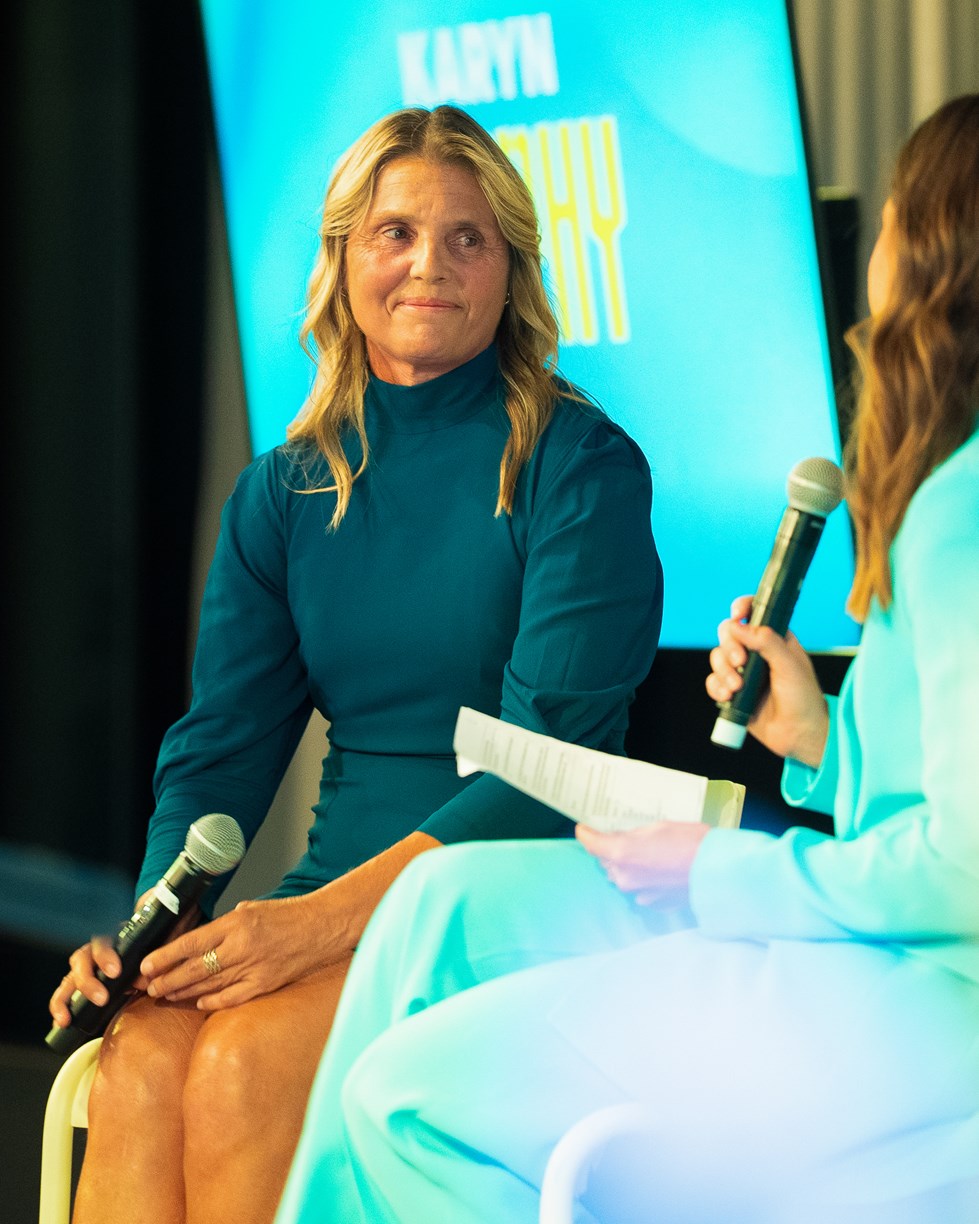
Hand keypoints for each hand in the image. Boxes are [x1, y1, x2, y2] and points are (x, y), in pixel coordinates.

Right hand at [48, 892, 199, 1027]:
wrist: (142, 956)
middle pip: (81, 960)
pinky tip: (62, 1022)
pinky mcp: (77, 985)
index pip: (103, 940)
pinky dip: (60, 1008)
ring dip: (66, 999)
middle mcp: (92, 952)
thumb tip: (146, 979)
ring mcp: (82, 968)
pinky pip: (63, 995)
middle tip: (102, 998)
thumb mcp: (150, 955)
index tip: (115, 972)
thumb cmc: (145, 952)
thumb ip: (149, 965)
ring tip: (68, 1018)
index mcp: (111, 939)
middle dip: (89, 982)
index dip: (106, 956)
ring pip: (68, 978)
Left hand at [140, 894, 347, 1011]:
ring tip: (165, 995)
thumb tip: (201, 940)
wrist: (322, 925)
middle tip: (148, 987)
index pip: (190, 943)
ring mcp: (254, 968)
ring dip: (184, 991)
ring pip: (209, 985)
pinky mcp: (265, 984)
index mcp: (237, 923)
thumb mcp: (251, 908)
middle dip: (167, 979)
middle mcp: (242, 947)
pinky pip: (232, 997)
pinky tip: (197, 1003)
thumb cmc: (289, 914)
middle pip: (195, 968)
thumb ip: (225, 925)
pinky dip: (212, 1001)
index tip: (146, 965)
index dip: (165, 957)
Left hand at [576, 821, 709, 905]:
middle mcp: (624, 878)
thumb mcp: (658, 827)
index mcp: (621, 853)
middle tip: (625, 837)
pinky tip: (661, 870)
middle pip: (606, 861)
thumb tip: (620, 838)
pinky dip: (645, 880)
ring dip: (628, 866)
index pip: (591, 844)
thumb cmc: (690, 841)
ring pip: (623, 877)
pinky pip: (640, 889)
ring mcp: (639, 894)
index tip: (584, 828)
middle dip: (611, 850)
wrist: (718, 871)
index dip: (586, 834)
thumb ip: (632, 835)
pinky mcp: (653, 904)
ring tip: (647, 854)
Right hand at [706, 594, 828, 766]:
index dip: (742, 609)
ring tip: (737, 687)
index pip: (754, 614)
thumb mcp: (790, 665)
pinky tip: (728, 696)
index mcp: (775, 640)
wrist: (799, 735)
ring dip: (723, 670)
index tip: (737, 615)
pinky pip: (714, 682)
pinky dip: (716, 687)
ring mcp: (743, 672)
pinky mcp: (733, 692)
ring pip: (717, 658)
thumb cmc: (804, 698)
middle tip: (740, 660)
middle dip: (729, 646)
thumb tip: (740, 627)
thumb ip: (768, 642)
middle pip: (728, 634)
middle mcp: (757, 653)